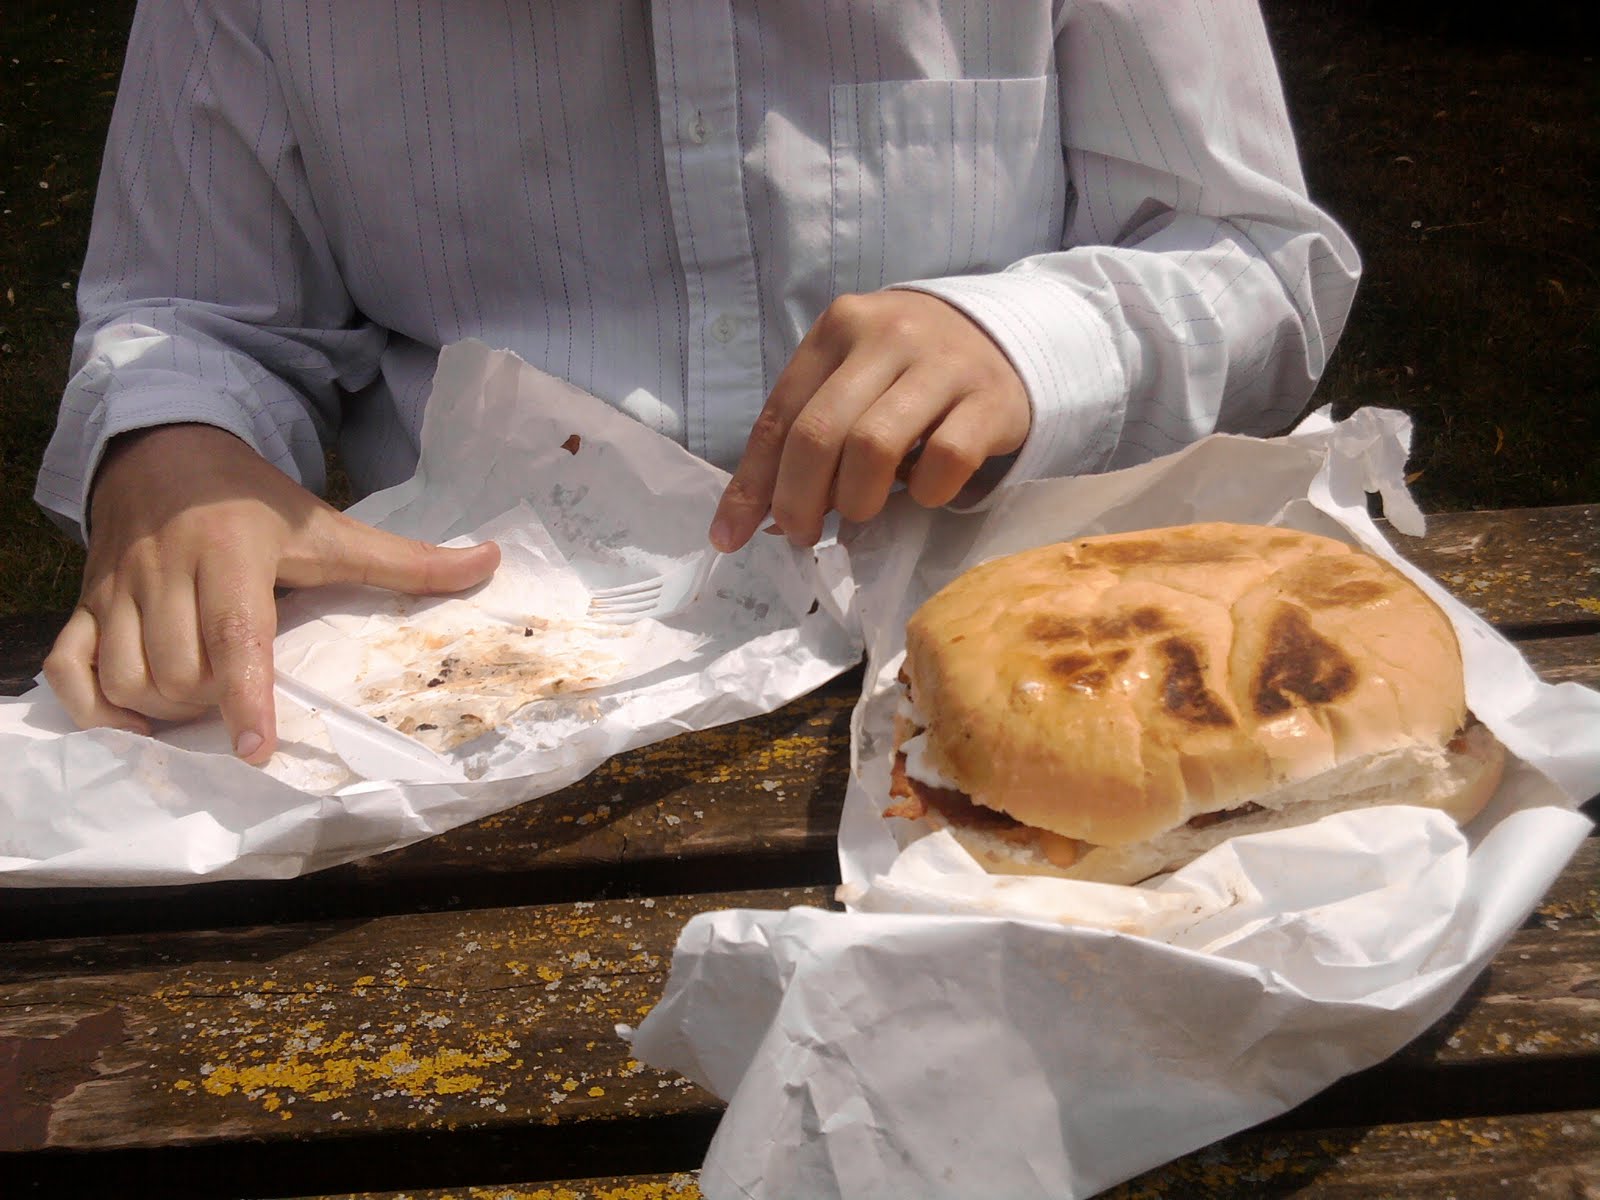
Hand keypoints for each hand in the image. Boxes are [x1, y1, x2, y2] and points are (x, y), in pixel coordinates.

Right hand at [43, 424, 500, 762]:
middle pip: (180, 671)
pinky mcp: (81, 602)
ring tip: (200, 703)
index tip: (256, 749)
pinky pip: (68, 671)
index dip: (244, 698)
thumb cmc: (258, 502)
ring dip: (163, 710)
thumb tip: (490, 561)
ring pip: (127, 679)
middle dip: (213, 705)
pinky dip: (96, 707)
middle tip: (242, 700)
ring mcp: (115, 589)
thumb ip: (408, 558)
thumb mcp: (331, 526)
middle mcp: (166, 571)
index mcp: (233, 552)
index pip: (235, 635)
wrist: (166, 450)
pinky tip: (137, 720)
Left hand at [709, 290, 1029, 551]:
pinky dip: (926, 492)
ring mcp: (944, 364)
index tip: (731, 536)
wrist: (1002, 337)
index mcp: (839, 328)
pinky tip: (924, 491)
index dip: (752, 483)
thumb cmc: (907, 369)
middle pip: (821, 433)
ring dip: (857, 499)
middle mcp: (888, 335)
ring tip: (862, 510)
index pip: (781, 415)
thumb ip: (809, 429)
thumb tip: (761, 515)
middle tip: (802, 534)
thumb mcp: (851, 379)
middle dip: (799, 499)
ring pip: (876, 447)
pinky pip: (946, 459)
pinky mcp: (991, 397)